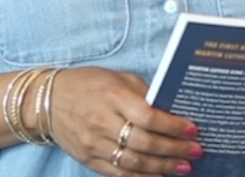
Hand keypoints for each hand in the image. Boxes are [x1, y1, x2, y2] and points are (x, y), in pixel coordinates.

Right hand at [47, 68, 201, 175]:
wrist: (49, 101)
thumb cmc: (89, 84)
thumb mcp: (118, 78)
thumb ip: (144, 94)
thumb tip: (173, 111)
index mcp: (112, 97)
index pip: (148, 117)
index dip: (173, 126)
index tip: (193, 130)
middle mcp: (102, 122)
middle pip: (144, 143)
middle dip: (174, 149)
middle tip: (196, 151)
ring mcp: (93, 144)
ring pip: (133, 163)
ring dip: (162, 167)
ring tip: (184, 167)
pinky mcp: (88, 159)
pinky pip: (118, 174)